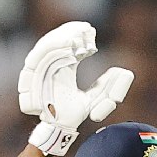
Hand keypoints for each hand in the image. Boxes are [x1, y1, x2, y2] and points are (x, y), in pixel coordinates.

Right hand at [18, 21, 133, 155]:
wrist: (60, 127)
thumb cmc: (74, 114)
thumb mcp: (96, 98)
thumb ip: (109, 86)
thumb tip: (125, 72)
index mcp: (62, 67)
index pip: (68, 44)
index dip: (78, 35)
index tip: (91, 32)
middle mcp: (50, 65)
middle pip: (57, 40)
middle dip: (71, 31)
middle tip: (87, 29)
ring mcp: (39, 69)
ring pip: (48, 45)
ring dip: (62, 36)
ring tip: (78, 34)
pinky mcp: (31, 75)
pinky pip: (39, 56)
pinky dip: (52, 48)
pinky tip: (68, 44)